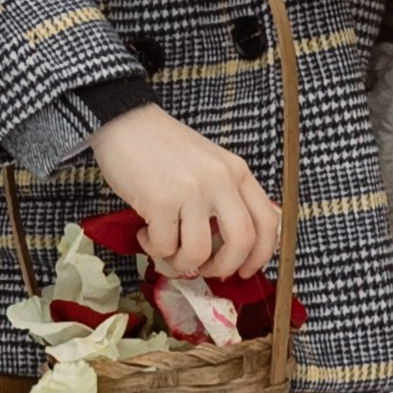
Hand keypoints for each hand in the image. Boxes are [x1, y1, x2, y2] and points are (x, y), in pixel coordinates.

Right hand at [90, 102, 281, 279]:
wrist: (125, 122)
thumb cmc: (165, 148)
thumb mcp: (210, 165)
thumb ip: (226, 197)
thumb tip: (232, 249)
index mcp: (238, 172)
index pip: (268, 222)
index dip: (260, 255)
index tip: (245, 270)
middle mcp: (221, 180)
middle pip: (241, 242)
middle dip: (223, 267)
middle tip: (205, 269)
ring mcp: (192, 190)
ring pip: (199, 252)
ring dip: (182, 262)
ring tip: (167, 249)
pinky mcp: (161, 200)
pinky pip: (164, 246)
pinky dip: (153, 248)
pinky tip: (145, 233)